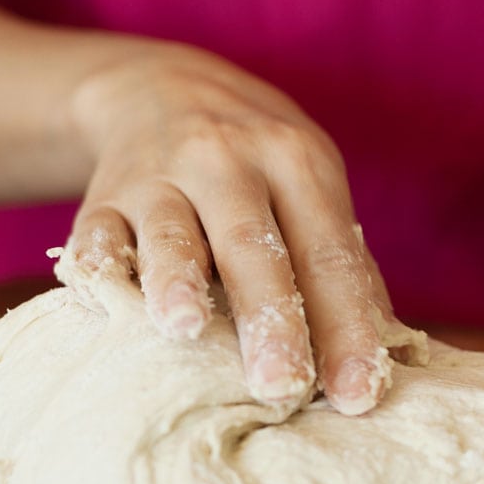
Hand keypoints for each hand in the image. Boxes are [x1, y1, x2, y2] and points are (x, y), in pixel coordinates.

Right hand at [67, 42, 409, 412]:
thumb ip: (342, 261)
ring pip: (171, 231)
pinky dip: (97, 265)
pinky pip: (96, 231)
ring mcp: (160, 175)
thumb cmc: (255, 161)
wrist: (162, 89)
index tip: (357, 394)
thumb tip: (387, 348)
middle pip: (253, 246)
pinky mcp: (105, 194)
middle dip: (271, 318)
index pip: (329, 254)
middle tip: (283, 386)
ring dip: (176, 278)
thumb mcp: (309, 183)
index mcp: (296, 163)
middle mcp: (228, 161)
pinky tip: (100, 298)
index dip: (347, 325)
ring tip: (185, 327)